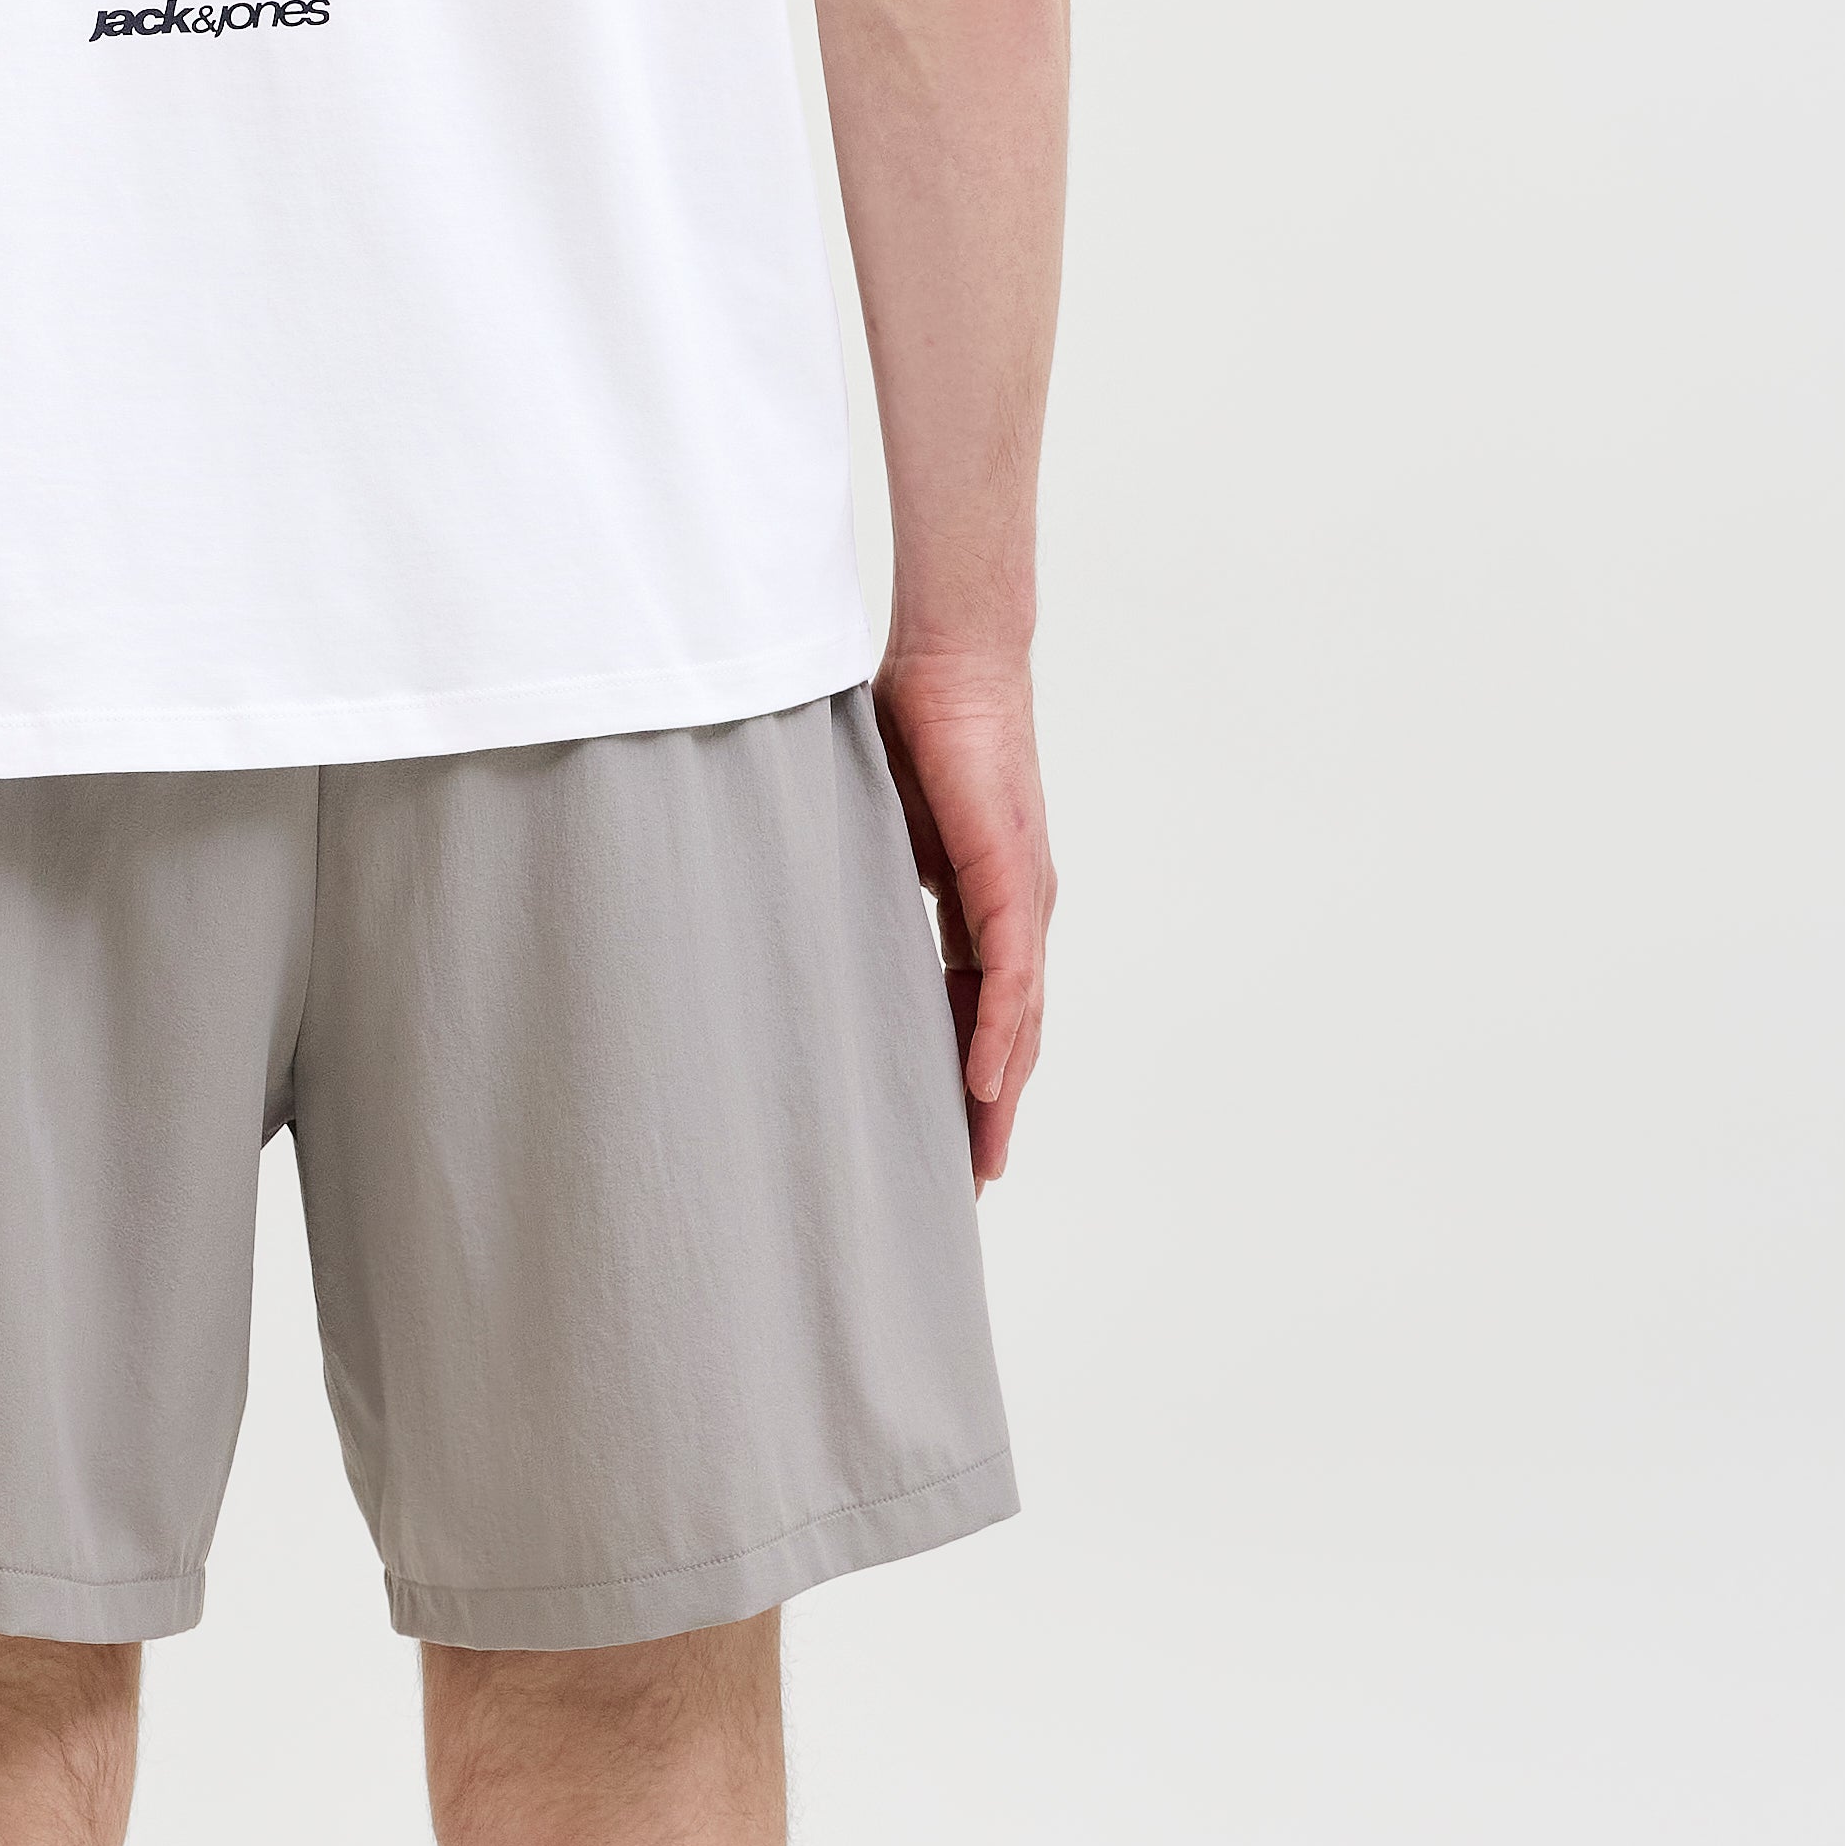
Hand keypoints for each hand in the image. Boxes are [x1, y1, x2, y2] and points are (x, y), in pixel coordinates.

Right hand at [873, 641, 1052, 1187]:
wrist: (951, 661)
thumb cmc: (914, 728)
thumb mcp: (881, 831)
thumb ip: (869, 883)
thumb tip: (823, 918)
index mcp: (985, 903)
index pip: (980, 1009)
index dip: (965, 1074)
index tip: (947, 1138)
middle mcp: (1016, 910)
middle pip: (1010, 1034)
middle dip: (991, 1112)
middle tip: (971, 1184)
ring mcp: (1021, 896)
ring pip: (1017, 1019)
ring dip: (1000, 1094)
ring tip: (981, 1160)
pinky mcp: (1012, 875)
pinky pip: (1008, 975)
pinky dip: (999, 1033)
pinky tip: (984, 1084)